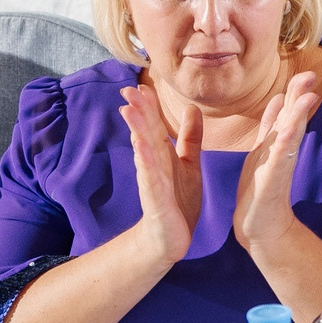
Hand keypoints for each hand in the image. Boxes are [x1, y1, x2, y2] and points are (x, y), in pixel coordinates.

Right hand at [120, 84, 203, 265]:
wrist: (171, 238)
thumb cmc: (179, 201)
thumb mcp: (189, 164)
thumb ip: (190, 138)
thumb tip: (193, 108)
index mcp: (164, 154)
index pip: (155, 124)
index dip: (150, 105)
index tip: (144, 84)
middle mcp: (155, 164)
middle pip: (146, 132)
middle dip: (138, 111)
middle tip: (128, 88)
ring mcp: (153, 180)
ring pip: (144, 150)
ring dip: (137, 130)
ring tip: (128, 110)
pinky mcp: (155, 198)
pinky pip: (149, 177)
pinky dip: (145, 161)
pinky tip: (139, 146)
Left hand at [233, 70, 321, 258]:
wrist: (259, 224)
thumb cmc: (260, 187)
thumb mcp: (265, 148)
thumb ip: (272, 124)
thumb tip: (280, 97)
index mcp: (278, 142)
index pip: (289, 112)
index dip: (296, 92)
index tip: (306, 73)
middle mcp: (282, 152)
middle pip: (294, 119)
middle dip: (300, 98)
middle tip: (310, 76)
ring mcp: (279, 166)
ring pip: (291, 136)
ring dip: (299, 117)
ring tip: (307, 97)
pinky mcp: (272, 181)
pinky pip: (280, 159)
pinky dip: (285, 144)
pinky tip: (289, 130)